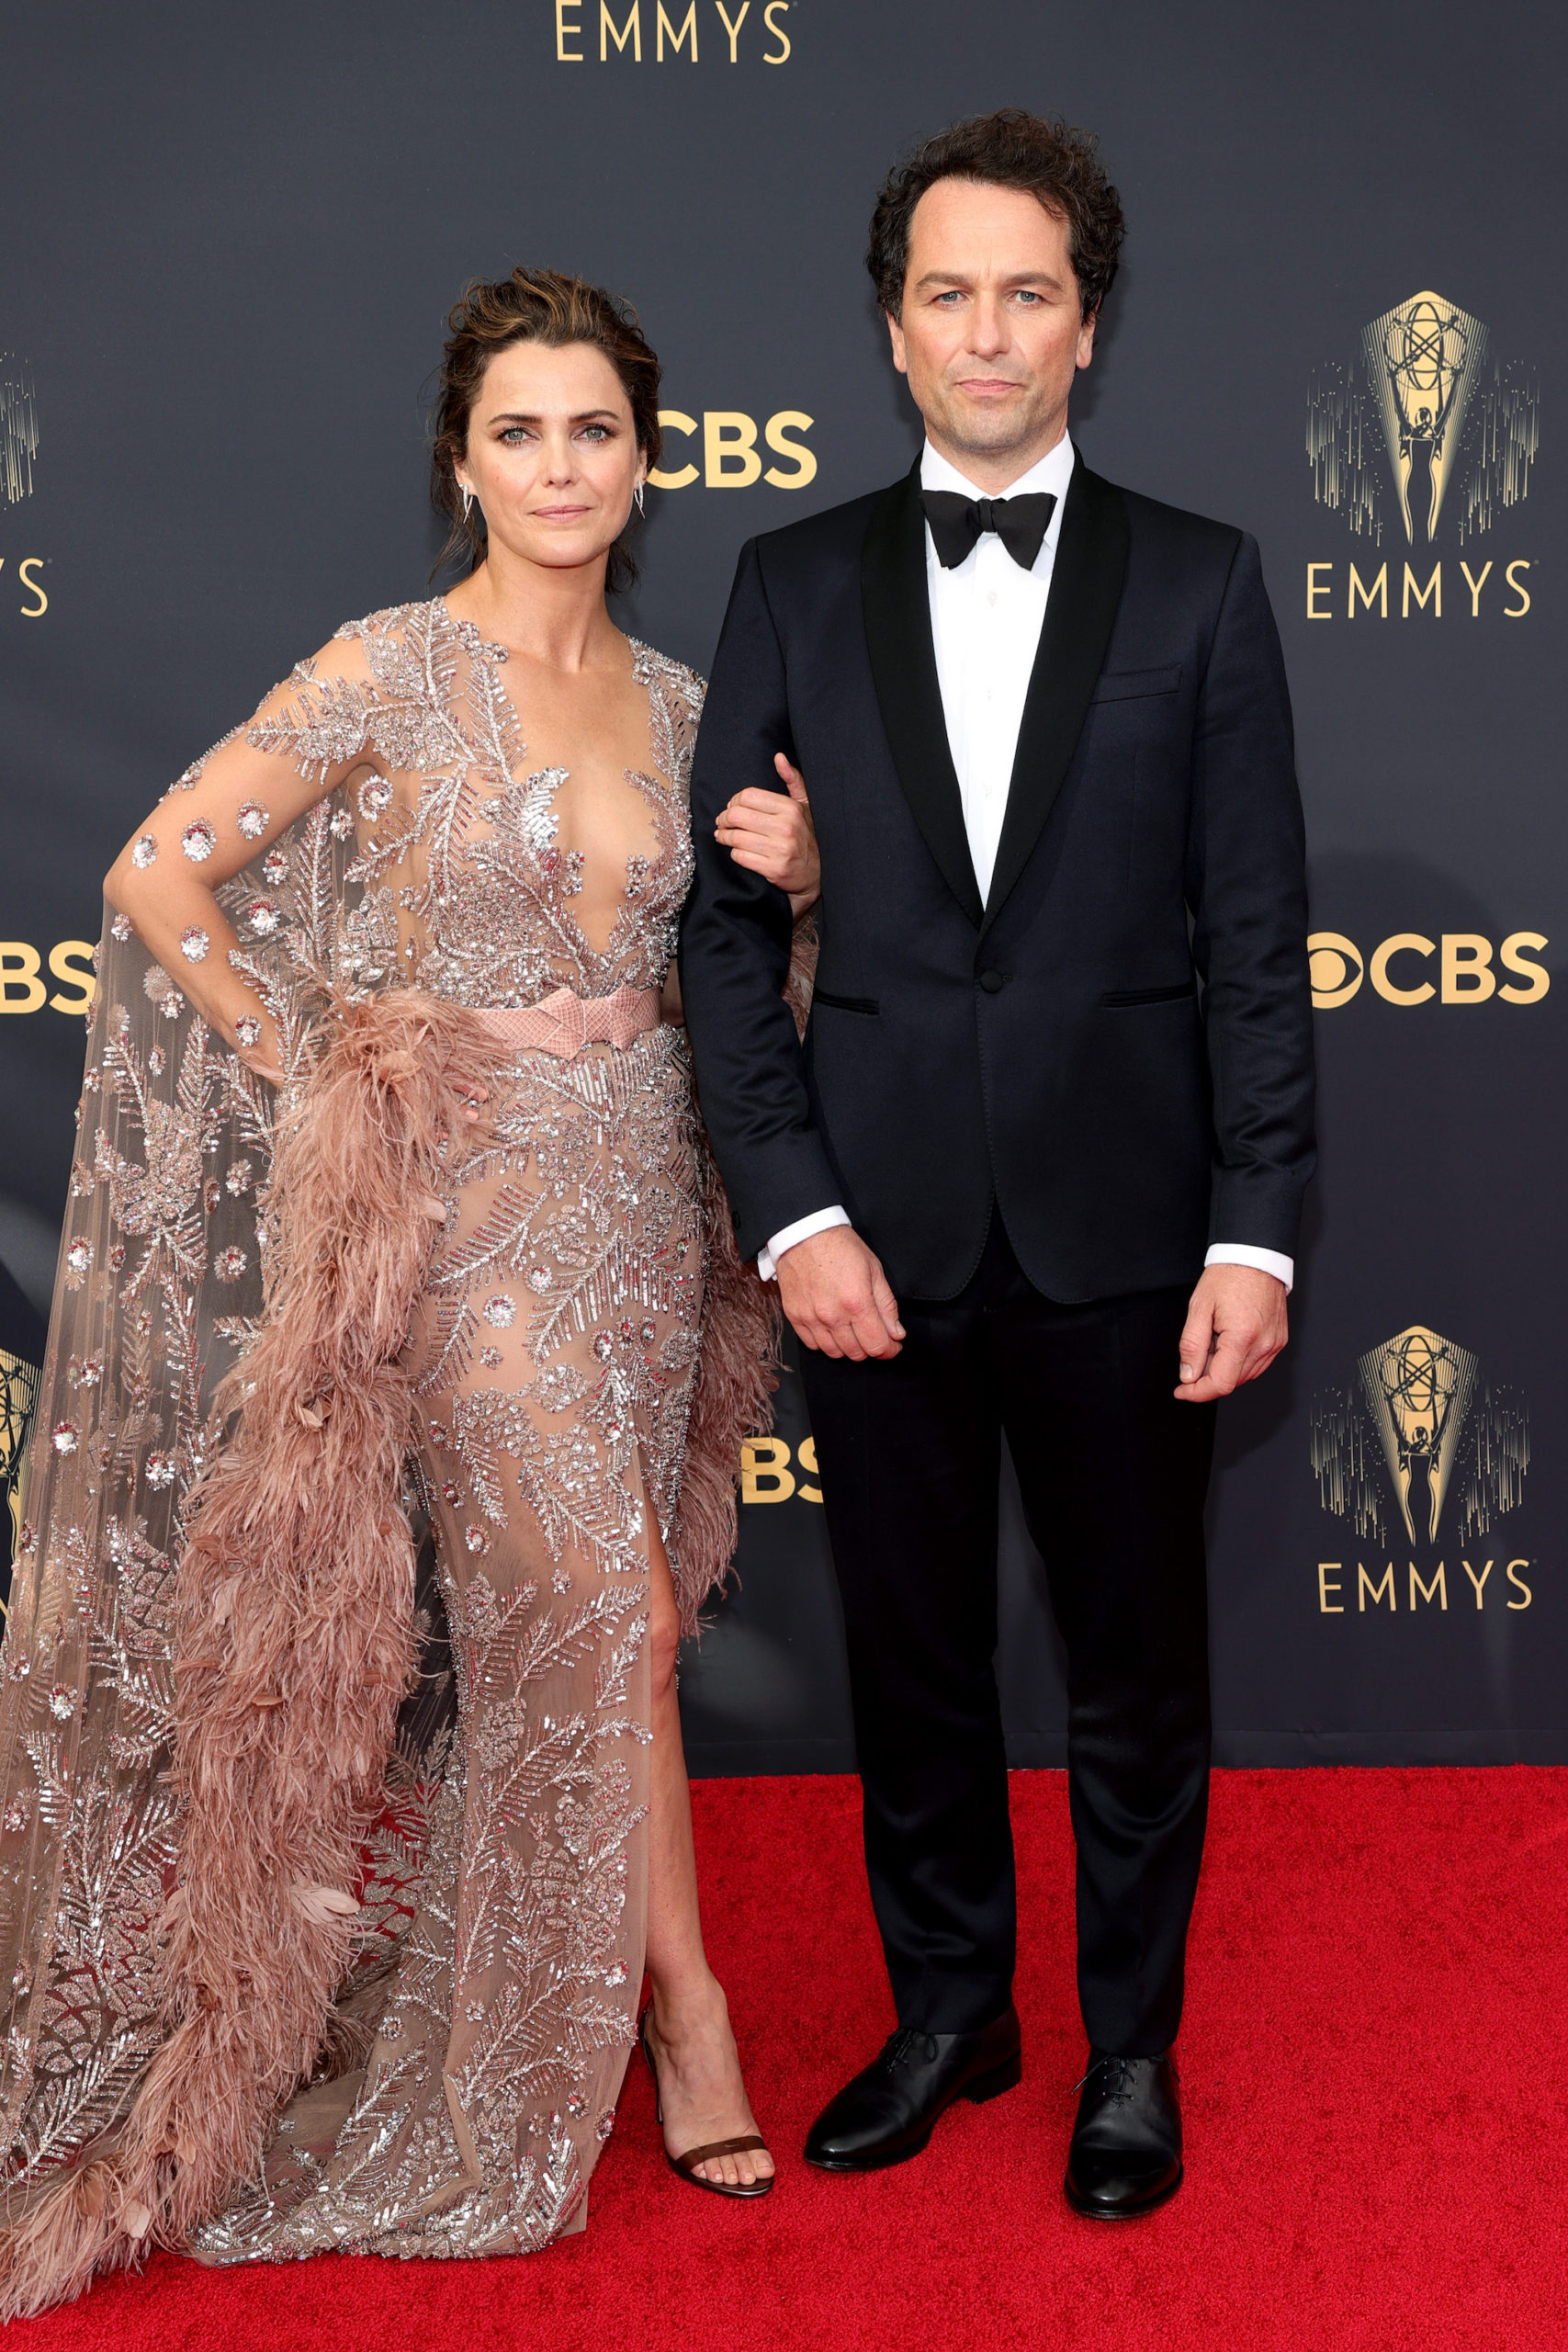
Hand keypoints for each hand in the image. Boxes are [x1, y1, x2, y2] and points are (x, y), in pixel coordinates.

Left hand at [715, 754, 819, 917]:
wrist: (818, 874)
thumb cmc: (808, 836)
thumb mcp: (805, 805)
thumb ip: (792, 780)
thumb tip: (779, 758)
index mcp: (790, 808)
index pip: (748, 796)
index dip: (734, 801)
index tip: (732, 807)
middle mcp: (785, 827)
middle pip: (737, 815)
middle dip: (724, 819)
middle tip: (722, 822)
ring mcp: (779, 849)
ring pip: (735, 837)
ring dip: (724, 836)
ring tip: (723, 836)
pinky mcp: (773, 869)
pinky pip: (740, 856)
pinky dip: (734, 853)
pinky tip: (737, 851)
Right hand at [776, 1225, 903, 1359]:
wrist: (803, 1234)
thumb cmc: (840, 1247)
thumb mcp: (874, 1270)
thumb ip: (887, 1306)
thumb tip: (896, 1333)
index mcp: (857, 1302)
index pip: (877, 1346)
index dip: (889, 1350)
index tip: (892, 1346)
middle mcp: (832, 1315)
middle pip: (857, 1353)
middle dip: (870, 1347)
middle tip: (873, 1333)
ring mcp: (811, 1318)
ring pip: (834, 1353)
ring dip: (848, 1347)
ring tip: (852, 1330)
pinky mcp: (794, 1316)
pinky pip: (812, 1345)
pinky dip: (825, 1342)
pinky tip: (832, 1328)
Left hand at [1175, 1265, 1287, 1402]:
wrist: (1255, 1257)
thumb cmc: (1229, 1276)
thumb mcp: (1198, 1309)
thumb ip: (1191, 1346)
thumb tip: (1188, 1375)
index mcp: (1242, 1337)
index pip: (1220, 1384)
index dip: (1197, 1393)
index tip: (1182, 1391)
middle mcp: (1263, 1344)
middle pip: (1231, 1381)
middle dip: (1208, 1375)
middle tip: (1198, 1349)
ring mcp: (1274, 1344)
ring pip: (1244, 1376)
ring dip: (1223, 1368)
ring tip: (1215, 1338)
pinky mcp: (1279, 1341)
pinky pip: (1256, 1364)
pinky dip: (1238, 1362)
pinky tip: (1229, 1341)